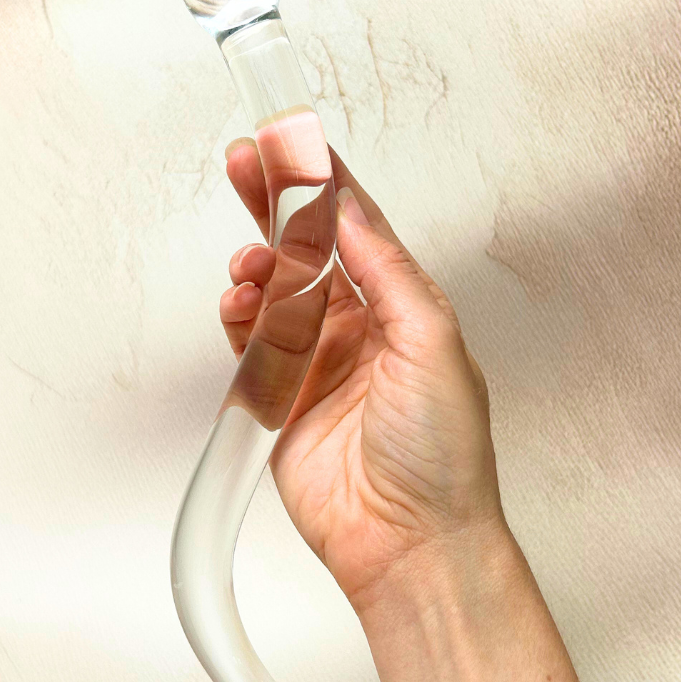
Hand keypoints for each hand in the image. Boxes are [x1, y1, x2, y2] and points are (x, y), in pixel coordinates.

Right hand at [220, 139, 507, 612]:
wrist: (408, 540)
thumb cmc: (442, 452)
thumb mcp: (431, 340)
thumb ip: (386, 271)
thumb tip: (350, 211)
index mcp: (403, 307)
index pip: (357, 228)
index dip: (325, 183)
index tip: (297, 141)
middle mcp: (358, 328)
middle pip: (306, 249)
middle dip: (276, 204)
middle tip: (248, 160)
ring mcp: (315, 361)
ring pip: (271, 292)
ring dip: (256, 268)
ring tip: (251, 265)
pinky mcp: (278, 398)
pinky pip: (248, 344)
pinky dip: (238, 319)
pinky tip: (239, 307)